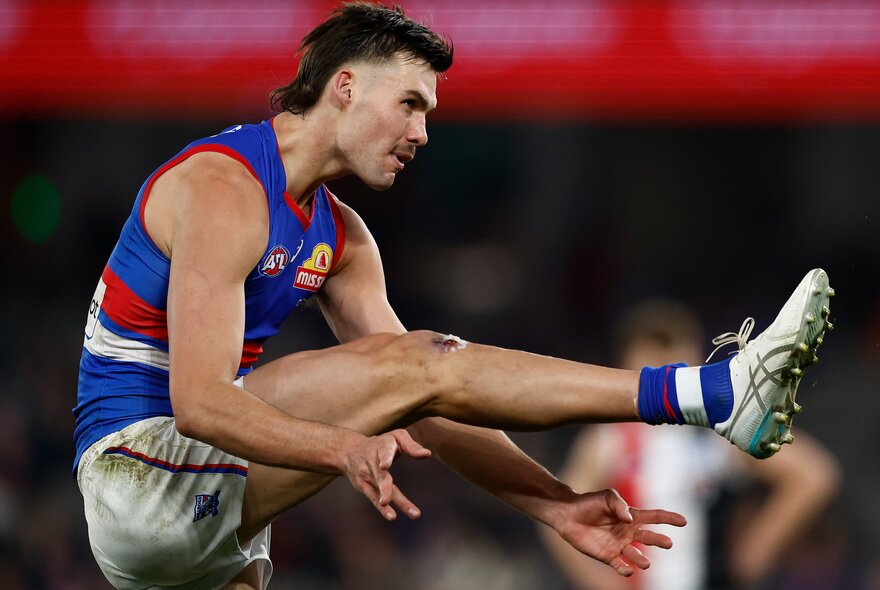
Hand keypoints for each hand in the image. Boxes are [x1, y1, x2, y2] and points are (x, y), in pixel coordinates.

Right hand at [342, 428, 431, 520]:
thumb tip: (427, 454)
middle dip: (384, 488)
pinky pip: (373, 497)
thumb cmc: (381, 444)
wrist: (349, 450)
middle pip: (379, 476)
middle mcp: (373, 462)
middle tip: (386, 500)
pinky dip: (381, 508)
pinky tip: (391, 516)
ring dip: (385, 501)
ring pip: (377, 489)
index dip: (384, 458)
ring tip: (393, 516)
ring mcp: (367, 475)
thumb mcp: (396, 437)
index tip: (384, 466)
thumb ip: (411, 445)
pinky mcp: (363, 486)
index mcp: (382, 446)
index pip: (384, 451)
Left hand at [555, 488, 686, 576]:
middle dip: (660, 541)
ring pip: (637, 555)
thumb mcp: (606, 497)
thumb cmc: (588, 503)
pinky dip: (625, 569)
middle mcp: (628, 532)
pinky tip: (627, 568)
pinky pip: (621, 566)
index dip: (669, 518)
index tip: (684, 521)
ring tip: (645, 562)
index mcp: (631, 516)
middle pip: (649, 538)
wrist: (568, 514)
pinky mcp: (607, 556)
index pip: (654, 517)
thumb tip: (629, 519)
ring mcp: (619, 545)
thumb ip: (619, 504)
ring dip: (642, 560)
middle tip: (669, 543)